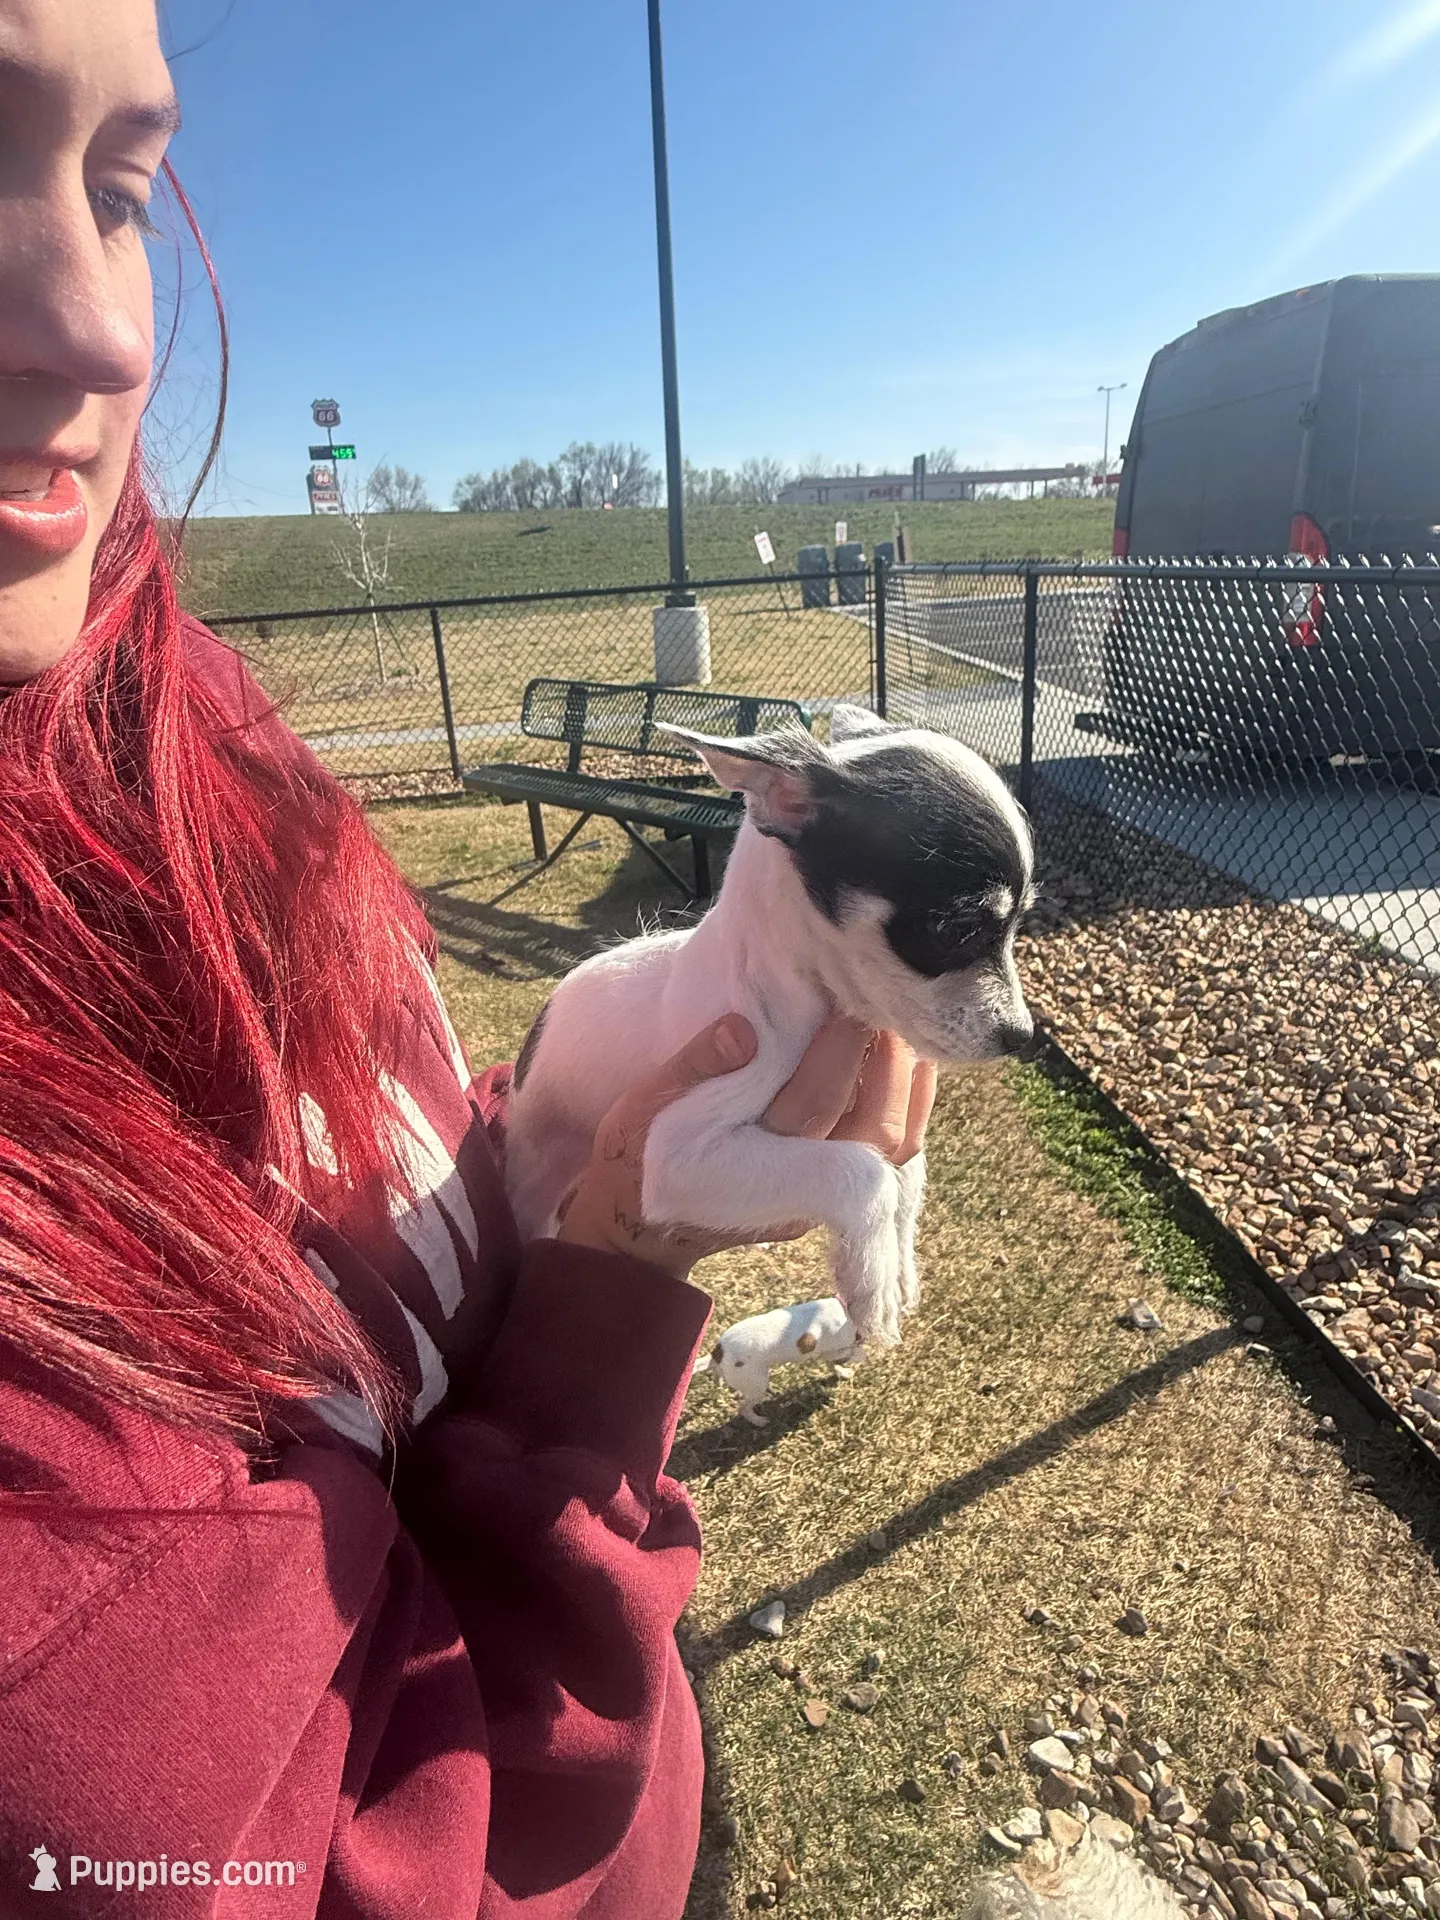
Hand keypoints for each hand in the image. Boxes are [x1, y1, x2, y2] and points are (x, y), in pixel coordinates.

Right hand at [555, 1013, 936, 1280]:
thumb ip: (691, 1067)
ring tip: (903, 1021)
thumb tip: (745, 1027)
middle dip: (888, 1060)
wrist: (642, 1227)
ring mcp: (822, 1198)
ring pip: (894, 1146)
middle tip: (887, 998)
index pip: (814, 1101)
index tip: (851, 991)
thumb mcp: (643, 1108)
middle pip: (872, 1129)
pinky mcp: (832, 1194)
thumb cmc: (640, 1155)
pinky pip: (891, 1154)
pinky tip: (907, 1059)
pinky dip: (910, 1105)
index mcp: (749, 1164)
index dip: (840, 1046)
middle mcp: (797, 1190)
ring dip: (908, 1082)